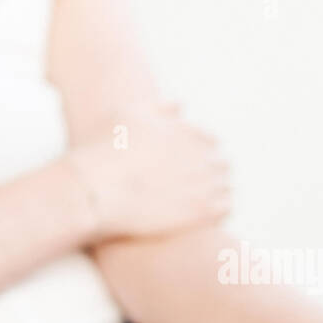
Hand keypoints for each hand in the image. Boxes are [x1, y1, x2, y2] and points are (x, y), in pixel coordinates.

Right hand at [65, 105, 230, 239]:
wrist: (96, 189)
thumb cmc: (105, 150)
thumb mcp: (129, 114)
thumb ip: (160, 108)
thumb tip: (181, 105)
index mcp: (189, 132)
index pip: (210, 142)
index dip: (199, 154)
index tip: (186, 165)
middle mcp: (202, 155)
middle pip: (222, 164)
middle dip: (210, 173)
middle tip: (190, 187)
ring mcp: (204, 183)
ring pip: (226, 187)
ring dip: (215, 193)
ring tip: (194, 204)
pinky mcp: (202, 212)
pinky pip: (225, 209)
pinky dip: (218, 212)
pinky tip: (199, 217)